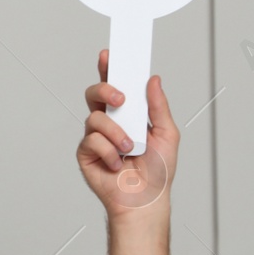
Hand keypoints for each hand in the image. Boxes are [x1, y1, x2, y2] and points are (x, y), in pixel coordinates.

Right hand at [77, 50, 178, 219]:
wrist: (144, 200)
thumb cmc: (158, 172)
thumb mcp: (167, 134)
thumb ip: (159, 106)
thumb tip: (153, 80)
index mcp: (128, 114)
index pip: (116, 86)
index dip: (109, 69)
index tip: (109, 54)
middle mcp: (109, 122)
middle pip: (95, 93)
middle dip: (105, 90)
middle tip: (120, 99)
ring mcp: (96, 137)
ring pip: (95, 117)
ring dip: (116, 133)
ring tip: (129, 148)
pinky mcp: (86, 153)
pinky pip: (92, 140)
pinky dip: (108, 152)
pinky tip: (116, 163)